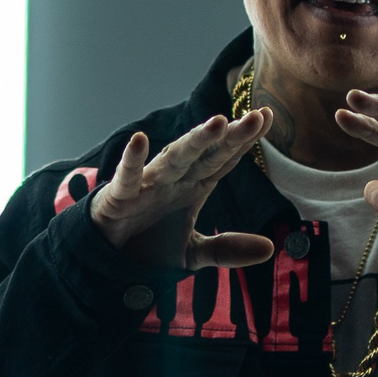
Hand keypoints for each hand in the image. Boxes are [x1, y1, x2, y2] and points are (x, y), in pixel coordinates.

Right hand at [89, 110, 276, 270]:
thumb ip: (227, 250)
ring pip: (175, 158)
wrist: (107, 260)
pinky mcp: (120, 196)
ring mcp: (148, 184)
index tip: (267, 116)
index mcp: (194, 186)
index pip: (224, 159)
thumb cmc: (149, 246)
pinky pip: (128, 176)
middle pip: (207, 154)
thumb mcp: (194, 254)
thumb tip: (270, 248)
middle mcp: (175, 179)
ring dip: (195, 141)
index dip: (244, 140)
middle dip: (230, 136)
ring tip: (218, 123)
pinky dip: (132, 160)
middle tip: (256, 118)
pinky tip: (140, 141)